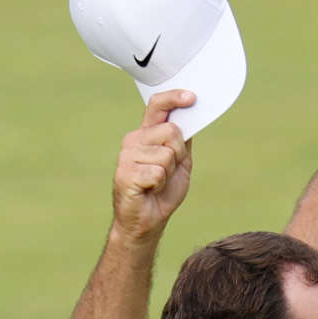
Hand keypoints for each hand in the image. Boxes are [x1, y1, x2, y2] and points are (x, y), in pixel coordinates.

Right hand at [110, 91, 194, 242]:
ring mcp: (127, 156)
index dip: (174, 99)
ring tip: (157, 183)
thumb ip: (183, 140)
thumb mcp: (179, 162)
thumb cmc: (162, 191)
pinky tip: (149, 189)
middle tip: (167, 172)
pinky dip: (160, 185)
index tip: (192, 97)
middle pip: (171, 131)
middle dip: (178, 154)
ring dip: (168, 173)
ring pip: (166, 154)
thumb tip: (191, 117)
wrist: (146, 221)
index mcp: (146, 134)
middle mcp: (134, 140)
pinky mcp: (125, 173)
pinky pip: (158, 172)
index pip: (157, 107)